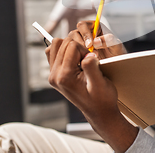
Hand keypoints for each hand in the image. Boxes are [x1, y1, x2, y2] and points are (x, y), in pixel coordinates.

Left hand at [45, 37, 137, 151]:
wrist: (99, 111)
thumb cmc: (102, 99)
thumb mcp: (100, 83)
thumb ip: (91, 67)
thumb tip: (87, 54)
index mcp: (64, 77)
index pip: (71, 46)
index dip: (85, 49)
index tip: (92, 61)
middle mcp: (54, 76)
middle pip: (63, 43)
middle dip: (78, 48)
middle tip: (87, 62)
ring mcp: (53, 75)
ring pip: (56, 45)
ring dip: (71, 48)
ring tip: (81, 60)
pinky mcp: (55, 74)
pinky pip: (54, 52)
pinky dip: (65, 51)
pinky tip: (75, 60)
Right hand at [69, 20, 126, 59]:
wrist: (115, 64)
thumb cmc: (117, 52)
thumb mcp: (116, 46)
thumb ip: (108, 41)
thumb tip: (96, 41)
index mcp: (94, 26)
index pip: (83, 25)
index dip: (85, 34)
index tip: (90, 45)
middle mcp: (85, 33)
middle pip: (74, 34)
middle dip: (80, 44)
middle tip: (89, 54)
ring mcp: (79, 43)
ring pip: (70, 44)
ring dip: (78, 51)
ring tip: (89, 58)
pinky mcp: (76, 53)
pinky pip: (70, 53)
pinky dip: (75, 57)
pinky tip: (83, 63)